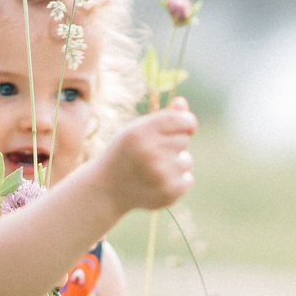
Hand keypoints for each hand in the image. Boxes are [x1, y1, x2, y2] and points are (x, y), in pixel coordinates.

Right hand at [96, 98, 196, 213]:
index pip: (181, 120)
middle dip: (173, 144)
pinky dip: (177, 181)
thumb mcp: (136, 131)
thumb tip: (182, 103)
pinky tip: (158, 183)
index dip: (187, 122)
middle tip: (152, 154)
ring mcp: (160, 174)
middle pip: (184, 139)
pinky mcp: (168, 192)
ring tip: (153, 169)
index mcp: (140, 133)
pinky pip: (187, 179)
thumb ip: (161, 117)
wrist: (107, 190)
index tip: (185, 125)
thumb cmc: (124, 154)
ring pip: (186, 160)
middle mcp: (150, 152)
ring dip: (175, 164)